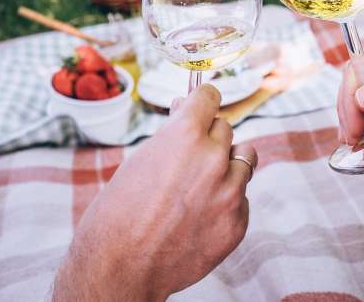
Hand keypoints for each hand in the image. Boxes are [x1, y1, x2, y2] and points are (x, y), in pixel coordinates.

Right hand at [53, 85, 257, 300]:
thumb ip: (172, 135)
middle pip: (224, 128)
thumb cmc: (119, 211)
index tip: (202, 105)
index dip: (202, 101)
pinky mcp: (238, 221)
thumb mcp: (140, 159)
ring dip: (226, 165)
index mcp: (186, 135)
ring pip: (244, 157)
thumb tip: (187, 109)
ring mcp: (230, 191)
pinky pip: (242, 197)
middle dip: (208, 137)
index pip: (209, 97)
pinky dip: (227, 201)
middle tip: (187, 158)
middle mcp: (213, 158)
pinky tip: (200, 216)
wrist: (120, 267)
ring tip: (199, 185)